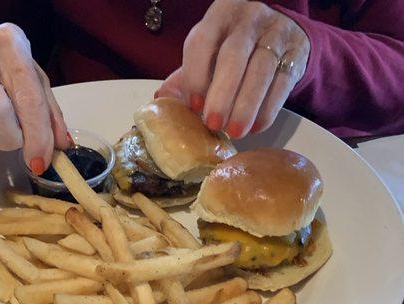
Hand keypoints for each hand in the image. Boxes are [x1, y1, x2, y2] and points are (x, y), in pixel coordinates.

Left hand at [156, 0, 309, 138]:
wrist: (279, 31)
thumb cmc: (233, 46)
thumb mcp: (208, 51)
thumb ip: (187, 74)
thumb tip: (162, 99)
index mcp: (219, 16)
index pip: (203, 42)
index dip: (196, 75)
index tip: (193, 106)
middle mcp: (248, 19)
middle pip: (234, 56)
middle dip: (222, 94)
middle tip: (214, 124)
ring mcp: (276, 33)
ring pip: (262, 70)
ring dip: (246, 106)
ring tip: (235, 132)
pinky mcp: (297, 52)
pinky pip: (283, 82)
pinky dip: (269, 109)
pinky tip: (256, 127)